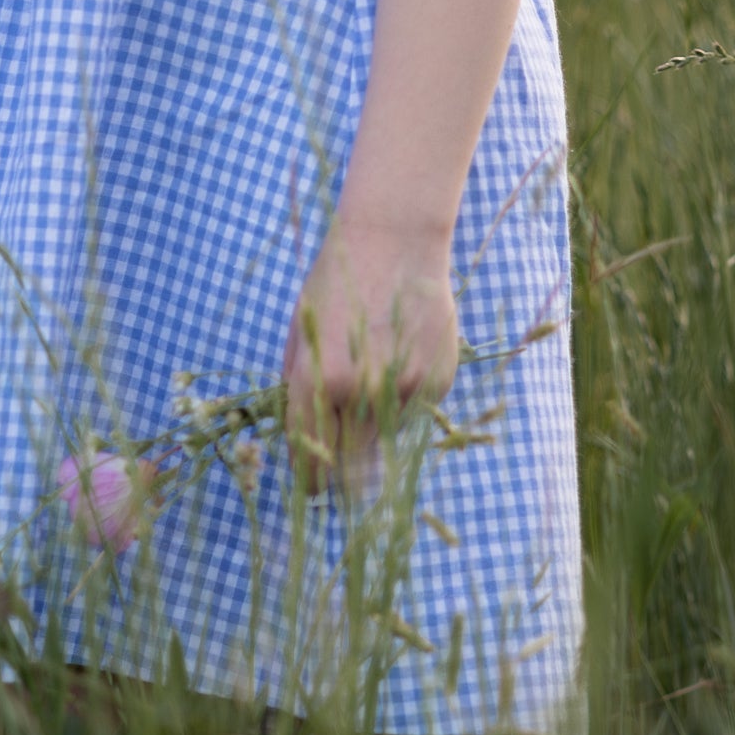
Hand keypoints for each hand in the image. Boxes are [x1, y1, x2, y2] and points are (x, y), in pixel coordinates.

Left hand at [282, 208, 459, 487]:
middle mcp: (361, 391)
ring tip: (370, 380)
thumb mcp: (300, 332)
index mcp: (318, 380)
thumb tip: (303, 440)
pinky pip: (413, 412)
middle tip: (340, 461)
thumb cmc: (337, 285)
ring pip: (384, 438)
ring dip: (373, 428)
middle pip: (350, 461)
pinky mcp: (436, 381)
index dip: (311, 482)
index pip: (311, 457)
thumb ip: (297, 388)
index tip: (313, 491)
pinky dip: (403, 400)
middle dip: (342, 466)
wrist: (394, 242)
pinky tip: (398, 358)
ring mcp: (403, 388)